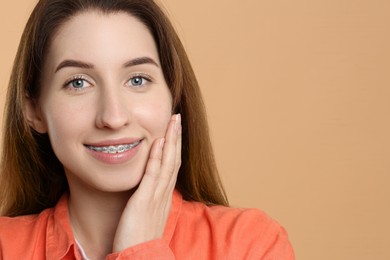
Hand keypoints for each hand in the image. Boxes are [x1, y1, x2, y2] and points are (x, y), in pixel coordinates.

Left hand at [112, 114, 181, 251]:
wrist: (137, 257)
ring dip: (171, 141)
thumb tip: (148, 190)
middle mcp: (164, 194)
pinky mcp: (145, 200)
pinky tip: (158, 142)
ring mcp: (156, 196)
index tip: (174, 131)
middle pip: (173, 160)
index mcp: (164, 197)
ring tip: (173, 122)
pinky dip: (157, 156)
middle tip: (177, 118)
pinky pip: (152, 174)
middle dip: (176, 138)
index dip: (174, 148)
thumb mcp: (147, 216)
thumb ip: (149, 201)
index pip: (171, 167)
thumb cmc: (139, 239)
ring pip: (167, 163)